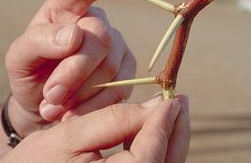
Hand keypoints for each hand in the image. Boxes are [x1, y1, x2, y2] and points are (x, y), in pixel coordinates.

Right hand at [0, 95, 189, 162]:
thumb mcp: (70, 135)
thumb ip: (114, 119)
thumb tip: (156, 106)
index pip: (150, 153)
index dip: (162, 123)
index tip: (171, 97)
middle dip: (175, 131)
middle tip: (180, 101)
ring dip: (169, 139)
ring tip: (171, 110)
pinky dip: (157, 149)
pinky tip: (153, 129)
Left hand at [5, 0, 135, 136]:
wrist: (45, 104)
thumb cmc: (31, 73)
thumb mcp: (19, 59)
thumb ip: (38, 42)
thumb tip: (74, 36)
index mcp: (65, 10)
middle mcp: (96, 22)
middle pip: (100, 39)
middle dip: (74, 72)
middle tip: (50, 96)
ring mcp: (116, 46)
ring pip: (110, 67)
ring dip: (80, 94)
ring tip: (54, 108)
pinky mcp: (128, 70)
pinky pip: (120, 89)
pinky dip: (94, 106)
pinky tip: (73, 113)